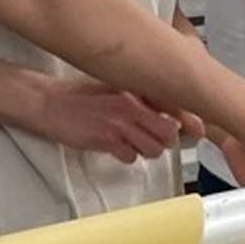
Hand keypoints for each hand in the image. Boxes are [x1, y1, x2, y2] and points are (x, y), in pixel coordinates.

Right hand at [21, 75, 201, 163]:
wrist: (47, 102)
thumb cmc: (79, 95)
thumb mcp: (115, 86)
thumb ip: (143, 97)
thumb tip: (171, 112)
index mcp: (135, 86)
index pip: (175, 103)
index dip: (190, 120)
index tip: (197, 128)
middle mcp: (131, 103)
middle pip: (169, 132)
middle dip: (166, 139)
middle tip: (154, 137)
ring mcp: (119, 122)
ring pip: (154, 149)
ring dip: (146, 150)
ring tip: (131, 141)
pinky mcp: (106, 140)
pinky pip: (131, 157)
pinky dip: (126, 156)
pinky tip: (115, 146)